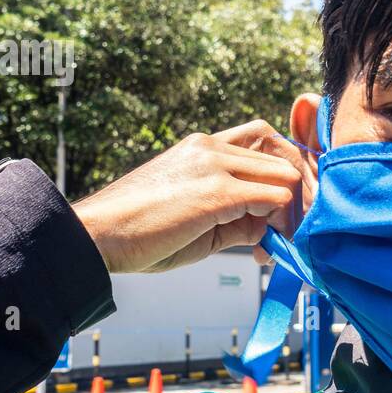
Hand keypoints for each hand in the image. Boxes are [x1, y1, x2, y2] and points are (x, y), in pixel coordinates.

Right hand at [71, 121, 315, 273]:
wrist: (96, 236)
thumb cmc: (138, 233)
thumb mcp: (195, 218)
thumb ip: (234, 216)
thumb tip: (268, 229)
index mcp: (202, 146)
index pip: (265, 142)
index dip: (280, 174)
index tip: (278, 212)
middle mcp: (211, 146)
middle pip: (283, 155)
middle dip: (295, 194)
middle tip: (287, 232)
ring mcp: (215, 165)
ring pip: (285, 175)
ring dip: (290, 211)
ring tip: (277, 244)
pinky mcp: (218, 192)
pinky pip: (275, 199)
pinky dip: (281, 225)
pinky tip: (263, 251)